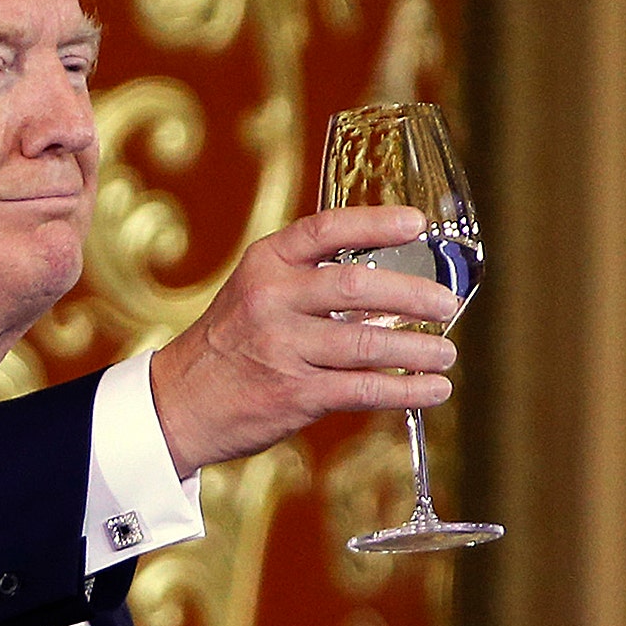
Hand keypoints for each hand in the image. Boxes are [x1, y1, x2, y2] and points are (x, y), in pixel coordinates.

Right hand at [150, 206, 462, 476]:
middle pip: (358, 287)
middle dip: (414, 296)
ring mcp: (281, 348)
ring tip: (446, 353)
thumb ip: (312, 283)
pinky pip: (364, 390)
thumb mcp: (256, 293)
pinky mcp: (293, 394)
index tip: (417, 224)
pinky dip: (407, 390)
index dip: (376, 223)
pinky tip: (432, 390)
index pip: (326, 229)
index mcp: (265, 263)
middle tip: (446, 303)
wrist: (179, 401)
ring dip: (419, 350)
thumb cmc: (232, 343)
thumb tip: (394, 290)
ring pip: (368, 345)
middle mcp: (271, 300)